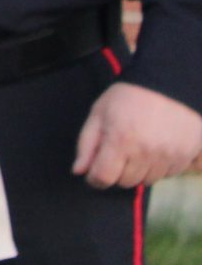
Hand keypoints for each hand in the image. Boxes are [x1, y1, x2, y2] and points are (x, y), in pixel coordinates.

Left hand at [74, 81, 201, 189]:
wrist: (168, 83)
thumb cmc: (128, 97)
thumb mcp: (99, 113)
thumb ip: (86, 144)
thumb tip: (78, 171)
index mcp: (120, 141)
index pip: (104, 178)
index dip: (95, 178)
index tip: (95, 171)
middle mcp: (146, 153)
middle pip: (126, 181)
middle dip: (118, 170)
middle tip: (119, 150)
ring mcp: (169, 156)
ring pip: (148, 180)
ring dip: (139, 169)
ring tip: (139, 145)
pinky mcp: (186, 156)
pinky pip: (169, 174)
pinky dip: (160, 166)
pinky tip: (156, 147)